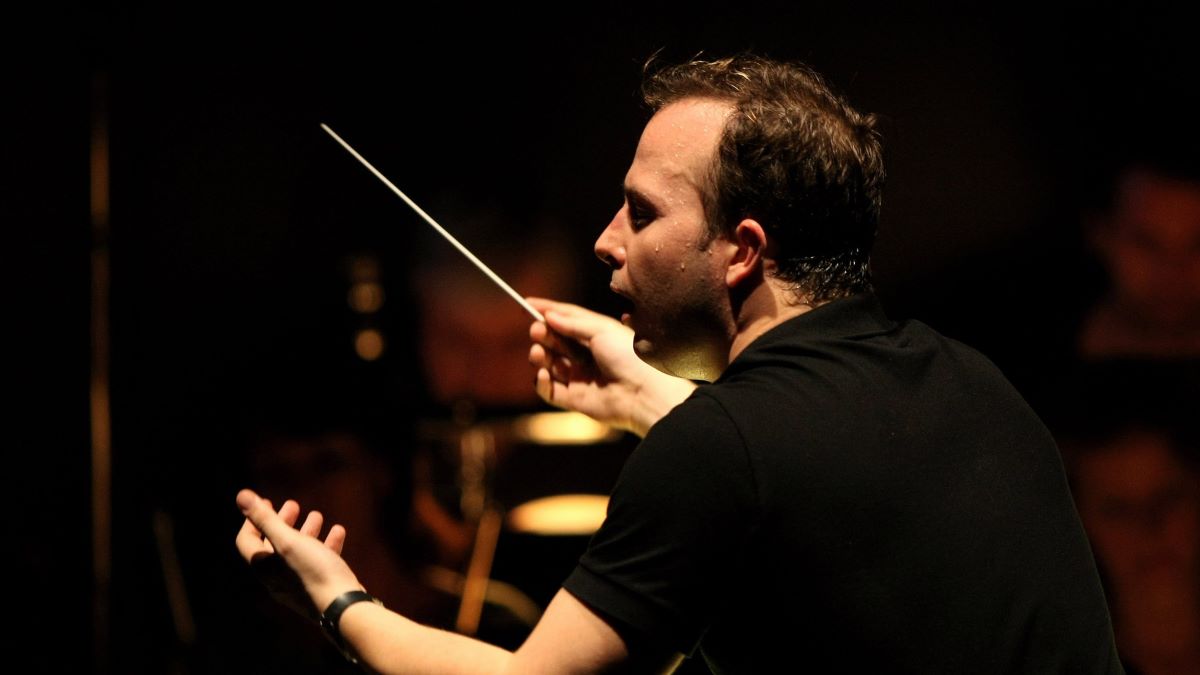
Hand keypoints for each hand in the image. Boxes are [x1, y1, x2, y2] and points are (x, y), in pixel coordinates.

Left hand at [235, 489, 362, 613]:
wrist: (343, 606)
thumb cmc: (313, 572)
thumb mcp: (287, 541)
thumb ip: (265, 519)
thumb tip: (241, 495)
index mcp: (264, 567)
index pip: (246, 541)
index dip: (252, 520)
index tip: (266, 502)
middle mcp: (277, 578)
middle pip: (273, 546)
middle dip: (282, 522)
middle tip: (293, 505)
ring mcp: (299, 584)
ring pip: (298, 552)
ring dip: (306, 531)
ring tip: (316, 515)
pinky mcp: (319, 586)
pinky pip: (318, 561)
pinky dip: (325, 544)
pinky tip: (338, 532)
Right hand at [527, 297, 696, 437]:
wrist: (644, 393)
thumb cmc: (629, 356)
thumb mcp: (601, 329)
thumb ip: (573, 323)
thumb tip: (549, 316)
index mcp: (596, 335)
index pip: (567, 319)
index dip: (547, 311)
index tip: (526, 303)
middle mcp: (586, 355)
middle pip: (555, 341)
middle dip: (543, 333)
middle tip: (536, 329)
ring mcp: (579, 377)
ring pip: (549, 364)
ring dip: (539, 356)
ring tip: (538, 352)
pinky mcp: (574, 399)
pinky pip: (550, 390)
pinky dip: (541, 382)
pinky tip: (543, 374)